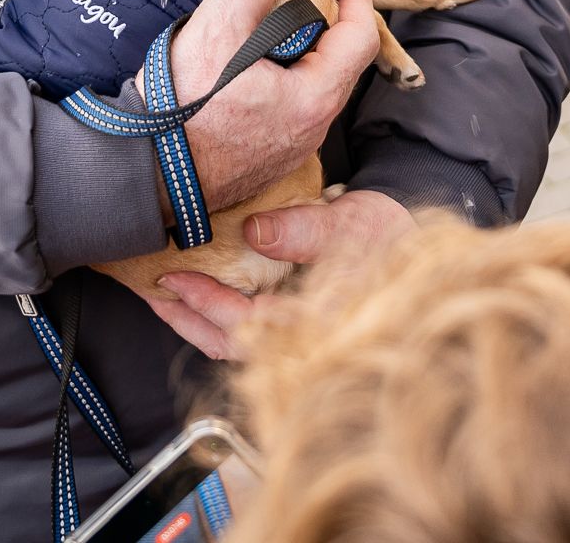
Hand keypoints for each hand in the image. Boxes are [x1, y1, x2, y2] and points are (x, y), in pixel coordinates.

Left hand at [151, 190, 413, 358]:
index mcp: (318, 321)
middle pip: (230, 344)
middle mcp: (302, 340)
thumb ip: (306, 230)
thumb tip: (255, 231)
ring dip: (193, 322)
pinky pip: (241, 335)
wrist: (418, 250)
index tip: (175, 278)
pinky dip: (211, 318)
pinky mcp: (288, 328)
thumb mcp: (353, 224)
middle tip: (150, 289)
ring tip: (161, 297)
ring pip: (232, 345)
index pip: (250, 324)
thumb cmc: (388, 237)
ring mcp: (293, 338)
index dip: (209, 305)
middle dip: (186, 318)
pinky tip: (191, 298)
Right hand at [168, 0, 381, 211]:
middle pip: (338, 60)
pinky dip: (279, 75)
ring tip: (264, 20)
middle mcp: (312, 128)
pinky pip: (288, 105)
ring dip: (298, 48)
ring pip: (311, 83)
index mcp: (315, 99)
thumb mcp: (216, 32)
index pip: (361, 38)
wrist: (145, 177)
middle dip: (323, 18)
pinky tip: (243, 63)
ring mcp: (290, 147)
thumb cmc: (181, 112)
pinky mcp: (266, 157)